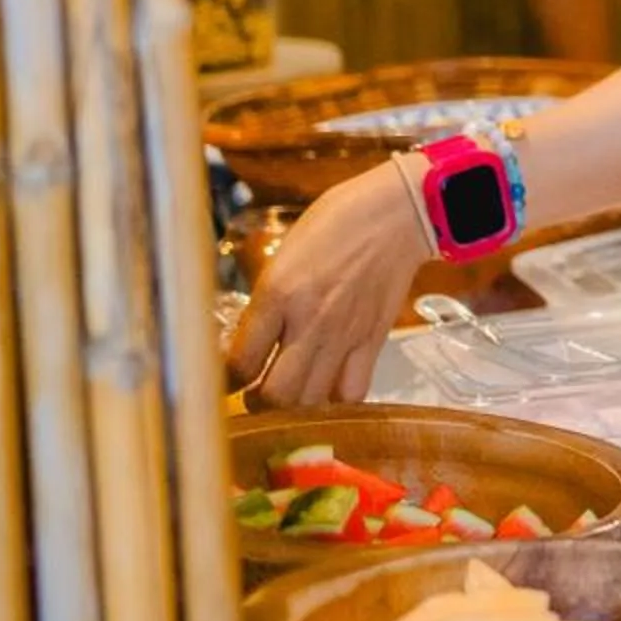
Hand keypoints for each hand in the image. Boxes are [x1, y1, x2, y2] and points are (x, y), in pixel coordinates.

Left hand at [225, 167, 430, 406]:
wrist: (398, 213)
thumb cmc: (337, 221)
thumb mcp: (284, 255)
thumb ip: (267, 300)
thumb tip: (250, 336)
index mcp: (278, 294)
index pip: (240, 363)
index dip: (224, 382)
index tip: (222, 382)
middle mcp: (309, 322)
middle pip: (275, 396)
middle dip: (257, 404)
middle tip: (253, 394)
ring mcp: (345, 335)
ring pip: (312, 402)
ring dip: (294, 407)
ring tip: (287, 397)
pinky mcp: (374, 341)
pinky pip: (354, 392)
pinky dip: (337, 400)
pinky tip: (328, 389)